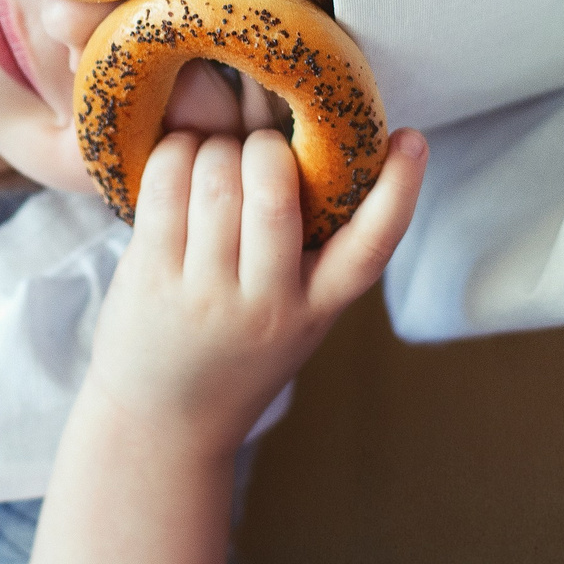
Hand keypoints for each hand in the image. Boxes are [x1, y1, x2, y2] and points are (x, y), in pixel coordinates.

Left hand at [83, 126, 427, 457]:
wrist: (165, 423)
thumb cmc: (237, 356)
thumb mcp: (297, 321)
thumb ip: (314, 258)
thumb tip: (313, 151)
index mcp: (316, 307)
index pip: (371, 246)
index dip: (398, 190)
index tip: (411, 140)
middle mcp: (266, 303)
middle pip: (275, 196)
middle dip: (267, 147)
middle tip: (258, 145)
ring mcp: (205, 292)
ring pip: (217, 182)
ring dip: (216, 146)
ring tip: (214, 152)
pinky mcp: (152, 277)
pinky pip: (165, 190)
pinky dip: (174, 155)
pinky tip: (179, 157)